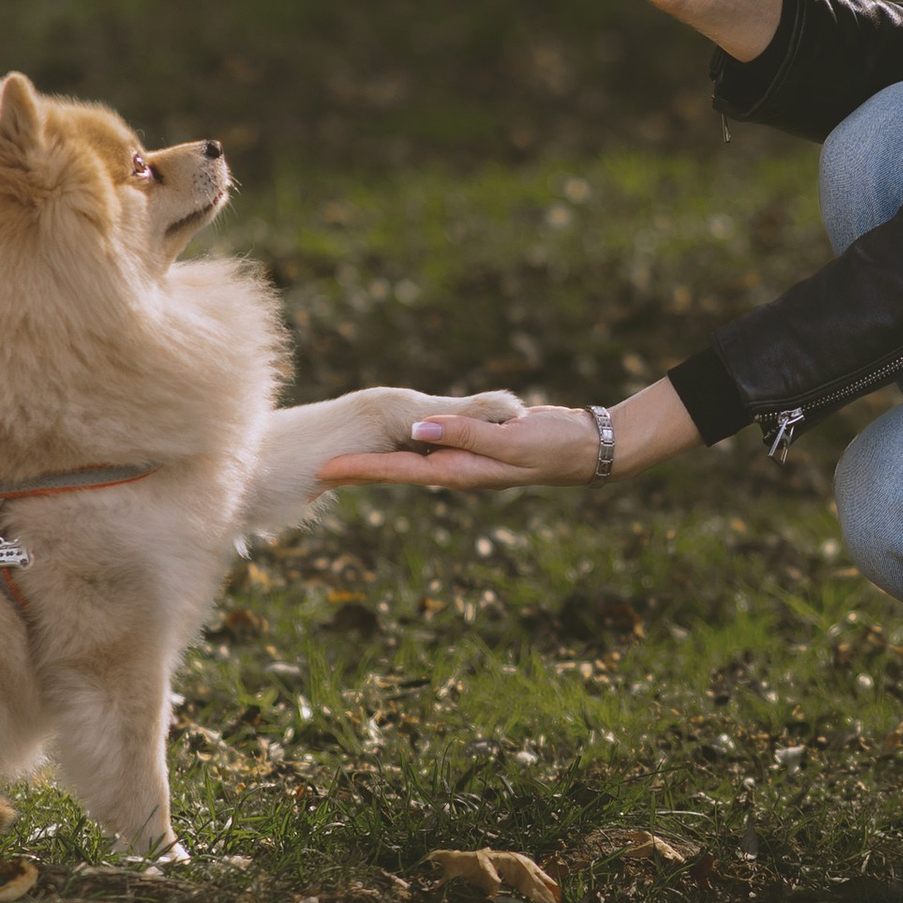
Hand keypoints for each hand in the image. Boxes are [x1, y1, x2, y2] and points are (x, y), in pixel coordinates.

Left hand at [323, 378, 700, 491]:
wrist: (586, 448)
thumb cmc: (551, 446)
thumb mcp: (508, 438)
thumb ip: (465, 433)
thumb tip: (420, 431)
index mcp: (460, 471)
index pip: (400, 470)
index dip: (362, 470)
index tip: (326, 470)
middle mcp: (456, 468)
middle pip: (397, 469)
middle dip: (359, 471)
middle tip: (316, 469)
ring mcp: (466, 459)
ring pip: (412, 460)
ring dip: (378, 461)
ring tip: (342, 461)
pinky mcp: (476, 445)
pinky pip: (434, 446)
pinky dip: (409, 446)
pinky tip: (394, 444)